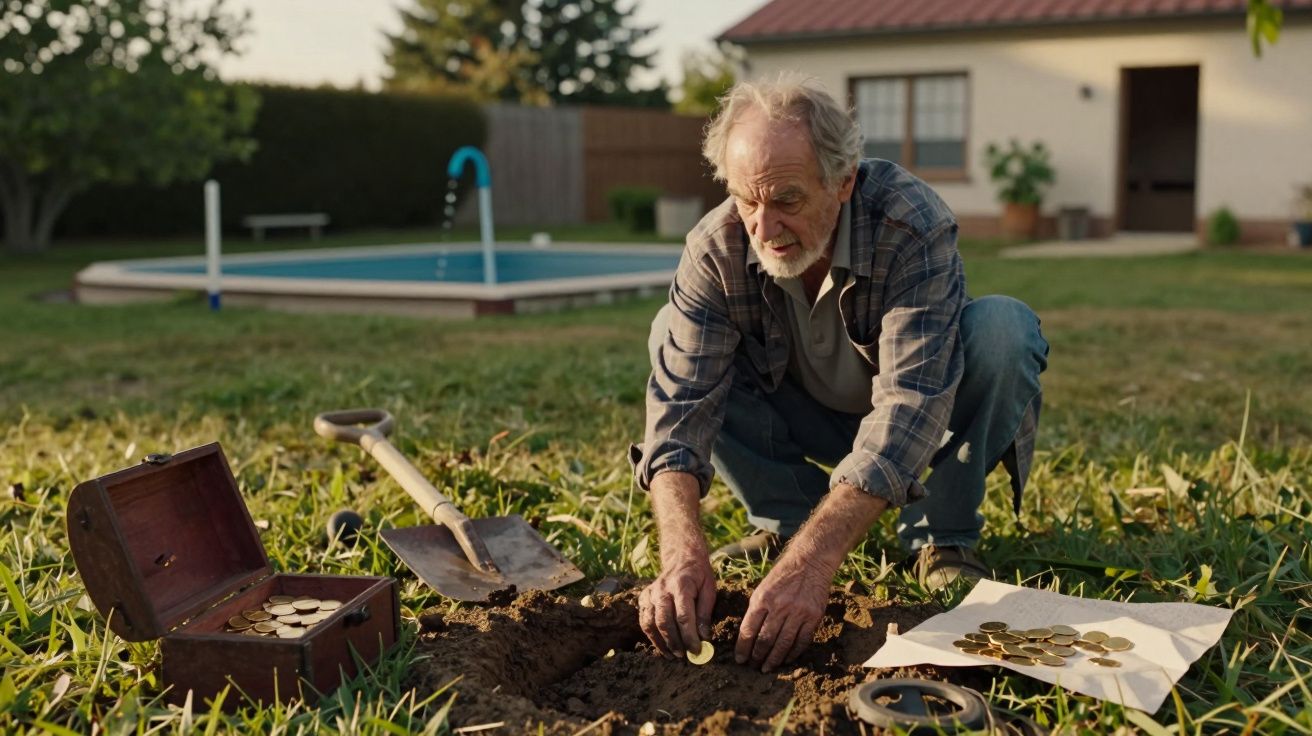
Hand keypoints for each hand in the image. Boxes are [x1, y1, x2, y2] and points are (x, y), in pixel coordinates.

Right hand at [638, 551, 715, 657]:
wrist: (681, 557)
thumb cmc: (699, 575)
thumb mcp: (710, 589)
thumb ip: (706, 613)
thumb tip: (704, 637)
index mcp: (681, 586)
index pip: (684, 617)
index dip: (690, 637)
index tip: (697, 650)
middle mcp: (662, 589)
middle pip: (664, 621)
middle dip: (674, 642)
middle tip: (684, 656)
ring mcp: (650, 593)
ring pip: (650, 623)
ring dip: (661, 642)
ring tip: (672, 655)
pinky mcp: (643, 597)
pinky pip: (643, 620)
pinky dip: (651, 635)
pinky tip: (661, 644)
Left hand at [735, 554, 831, 671]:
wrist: (810, 562)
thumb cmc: (782, 576)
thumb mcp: (763, 588)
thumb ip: (756, 610)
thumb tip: (747, 635)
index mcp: (762, 599)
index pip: (748, 630)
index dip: (743, 648)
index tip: (740, 659)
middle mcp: (779, 607)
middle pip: (765, 640)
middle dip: (757, 656)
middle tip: (753, 667)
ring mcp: (798, 613)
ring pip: (783, 644)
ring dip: (774, 659)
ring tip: (767, 668)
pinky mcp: (814, 617)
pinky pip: (802, 641)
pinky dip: (793, 653)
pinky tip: (786, 659)